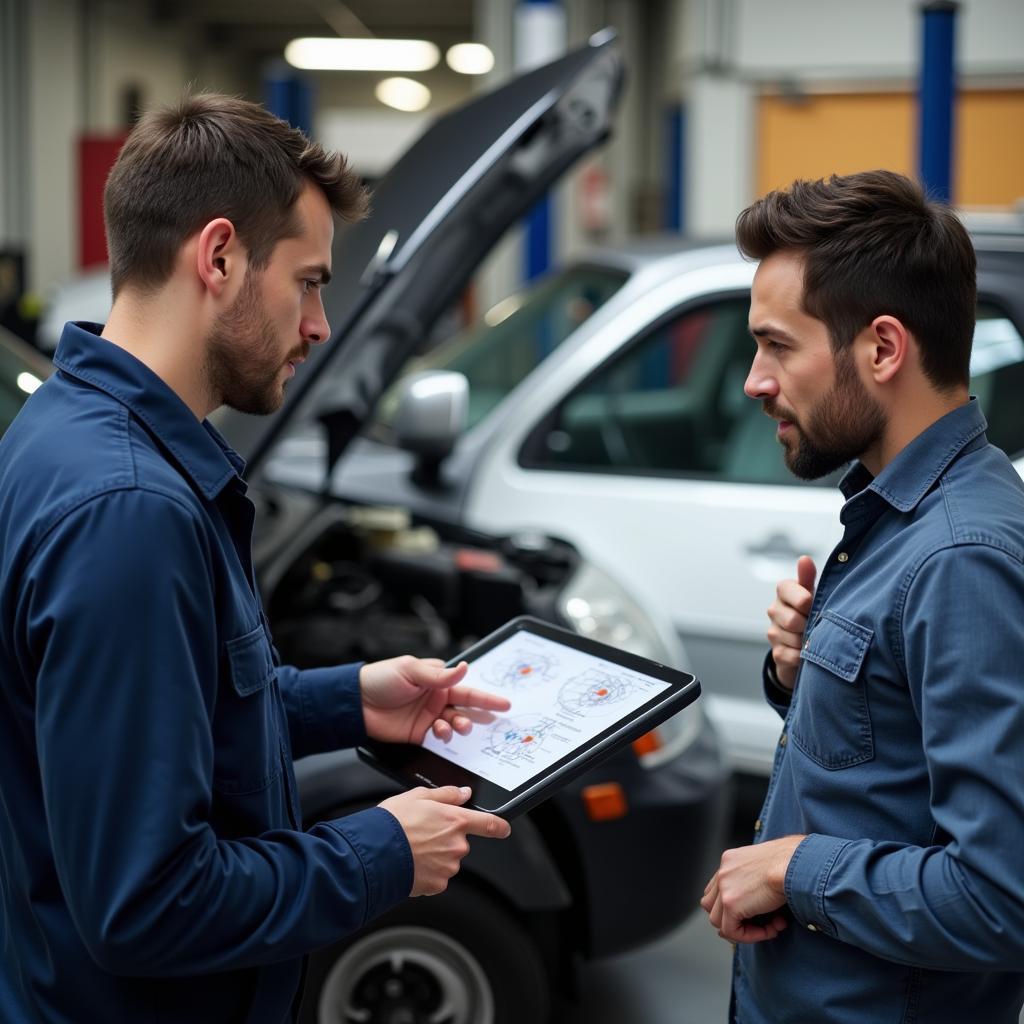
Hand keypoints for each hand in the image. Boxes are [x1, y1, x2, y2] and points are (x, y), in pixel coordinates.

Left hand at [360, 655, 510, 744]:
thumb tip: (465, 668)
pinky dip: (445, 737)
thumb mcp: (411, 670)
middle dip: (479, 714)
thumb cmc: (381, 679)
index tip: (504, 704)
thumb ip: (440, 675)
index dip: (486, 697)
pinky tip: (440, 732)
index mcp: (437, 679)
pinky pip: (440, 737)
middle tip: (490, 720)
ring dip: (460, 726)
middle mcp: (436, 698)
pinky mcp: (419, 733)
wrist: (356, 704)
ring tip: (457, 727)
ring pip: (455, 723)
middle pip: (465, 707)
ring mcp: (429, 716)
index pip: (466, 687)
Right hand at [379, 785, 510, 895]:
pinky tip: (412, 863)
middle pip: (460, 842)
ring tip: (413, 849)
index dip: (499, 826)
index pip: (489, 824)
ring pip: (448, 860)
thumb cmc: (393, 823)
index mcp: (455, 821)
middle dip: (446, 839)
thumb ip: (446, 794)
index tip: (503, 828)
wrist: (374, 854)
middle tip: (423, 834)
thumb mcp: (418, 796)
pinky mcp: (437, 884)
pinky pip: (437, 877)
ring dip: (436, 856)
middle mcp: (456, 845)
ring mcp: (448, 867)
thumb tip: (463, 793)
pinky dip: (427, 872)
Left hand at [700, 836, 804, 942]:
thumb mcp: (769, 866)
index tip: (757, 913)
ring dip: (743, 930)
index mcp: (731, 860)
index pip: (717, 888)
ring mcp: (723, 887)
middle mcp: (723, 870)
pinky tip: (771, 929)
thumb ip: (757, 880)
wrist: (797, 865)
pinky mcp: (730, 903)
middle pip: (712, 905)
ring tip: (770, 927)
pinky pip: (731, 931)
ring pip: (718, 920)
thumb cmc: (793, 864)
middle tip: (761, 923)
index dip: (733, 906)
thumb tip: (760, 902)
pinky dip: (749, 936)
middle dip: (733, 919)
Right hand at [766, 555, 816, 688]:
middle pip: (792, 619)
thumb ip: (807, 577)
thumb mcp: (813, 593)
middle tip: (817, 623)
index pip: (786, 589)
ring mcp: (773, 632)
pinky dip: (803, 656)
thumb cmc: (812, 612)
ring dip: (808, 641)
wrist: (807, 643)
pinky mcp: (777, 653)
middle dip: (808, 624)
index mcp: (783, 592)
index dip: (802, 599)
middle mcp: (774, 610)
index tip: (811, 604)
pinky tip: (807, 651)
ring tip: (813, 637)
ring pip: (793, 638)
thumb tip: (804, 559)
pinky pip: (792, 655)